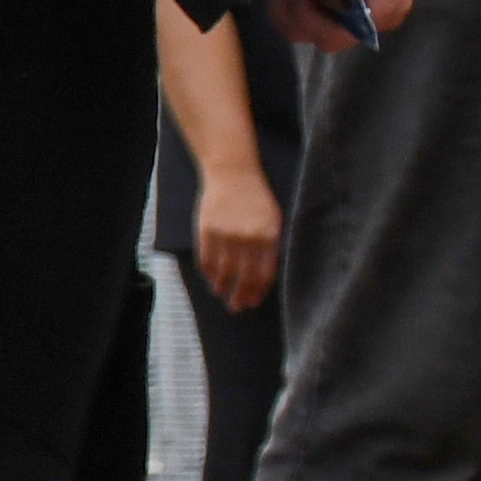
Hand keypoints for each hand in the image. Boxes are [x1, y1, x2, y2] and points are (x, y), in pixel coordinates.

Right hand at [190, 158, 281, 318]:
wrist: (234, 173)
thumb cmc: (257, 198)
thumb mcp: (274, 220)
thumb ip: (271, 247)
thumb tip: (264, 277)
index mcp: (269, 236)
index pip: (263, 274)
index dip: (257, 292)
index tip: (253, 302)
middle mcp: (248, 237)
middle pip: (243, 276)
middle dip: (239, 295)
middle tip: (236, 307)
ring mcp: (226, 234)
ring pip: (223, 270)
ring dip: (222, 286)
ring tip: (221, 294)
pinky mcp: (207, 229)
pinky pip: (206, 258)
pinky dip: (208, 272)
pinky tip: (210, 278)